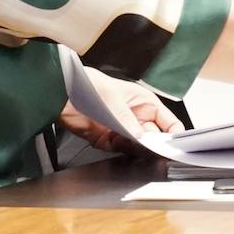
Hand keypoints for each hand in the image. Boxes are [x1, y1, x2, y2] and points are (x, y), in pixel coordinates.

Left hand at [58, 68, 181, 156]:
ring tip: (127, 141)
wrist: (60, 93)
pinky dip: (119, 149)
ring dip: (134, 148)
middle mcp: (136, 117)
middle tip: (150, 149)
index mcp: (145, 103)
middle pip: (154, 138)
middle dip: (153, 145)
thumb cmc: (89, 84)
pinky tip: (114, 141)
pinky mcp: (107, 139)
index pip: (169, 123)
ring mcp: (122, 129)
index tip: (173, 148)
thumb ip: (127, 120)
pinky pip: (119, 150)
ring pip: (137, 147)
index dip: (173, 136)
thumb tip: (141, 137)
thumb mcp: (113, 99)